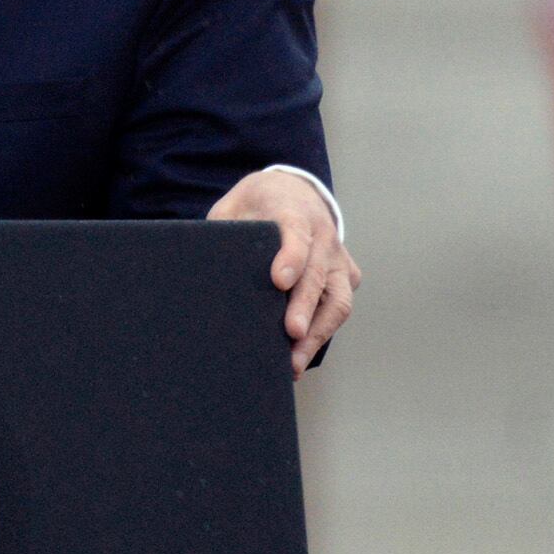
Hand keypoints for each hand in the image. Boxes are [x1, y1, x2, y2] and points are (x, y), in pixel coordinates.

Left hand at [207, 170, 359, 378]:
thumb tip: (206, 264)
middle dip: (305, 307)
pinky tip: (300, 355)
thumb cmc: (259, 203)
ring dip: (318, 333)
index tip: (279, 281)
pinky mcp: (347, 276)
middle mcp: (323, 236)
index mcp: (294, 212)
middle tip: (290, 334)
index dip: (291, 258)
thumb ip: (224, 229)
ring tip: (294, 362)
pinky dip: (322, 333)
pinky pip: (339, 307)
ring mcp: (339, 258)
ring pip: (338, 300)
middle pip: (318, 275)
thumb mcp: (234, 205)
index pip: (296, 234)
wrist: (295, 190)